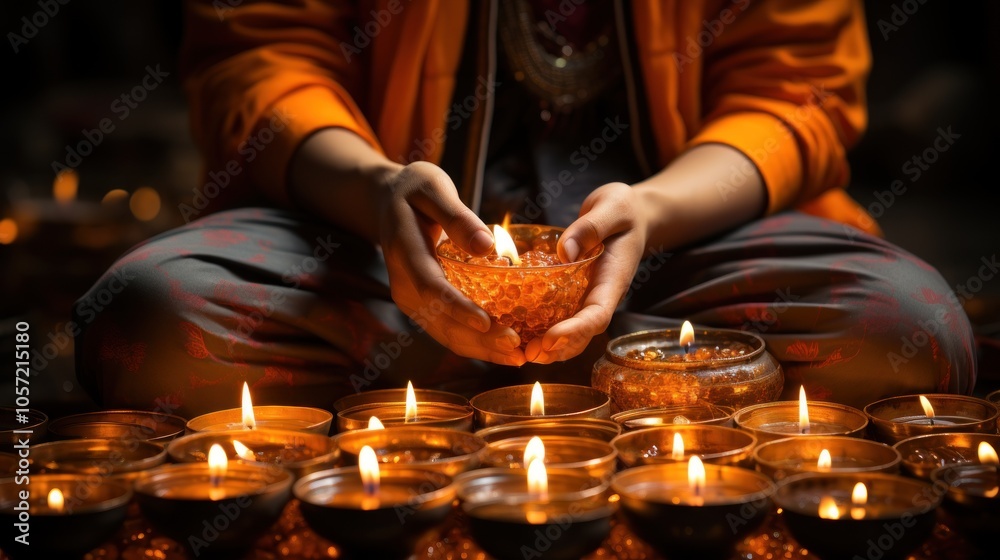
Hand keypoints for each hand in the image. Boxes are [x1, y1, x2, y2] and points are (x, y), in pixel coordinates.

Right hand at [378, 161, 526, 365]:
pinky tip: (503, 349)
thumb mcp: (433, 188)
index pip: (432, 288)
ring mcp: (412, 300)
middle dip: (479, 340)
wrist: (388, 202)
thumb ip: (457, 217)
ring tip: (517, 358)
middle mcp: (404, 285)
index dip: (458, 308)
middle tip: (517, 349)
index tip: (487, 323)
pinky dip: (476, 344)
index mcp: (405, 253)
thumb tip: (486, 247)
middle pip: (441, 321)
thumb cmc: (415, 190)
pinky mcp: (424, 307)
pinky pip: (448, 331)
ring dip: (481, 349)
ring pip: (445, 334)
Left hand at [524, 182, 647, 362]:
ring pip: (572, 331)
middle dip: (559, 348)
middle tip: (530, 355)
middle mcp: (600, 295)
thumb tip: (566, 252)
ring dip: (549, 347)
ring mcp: (587, 296)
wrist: (630, 215)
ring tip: (523, 354)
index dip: (575, 331)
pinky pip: (559, 314)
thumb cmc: (624, 209)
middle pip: (583, 333)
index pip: (598, 314)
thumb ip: (591, 227)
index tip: (550, 339)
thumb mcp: (612, 208)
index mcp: (613, 280)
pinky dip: (541, 327)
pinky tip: (518, 334)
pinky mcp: (573, 292)